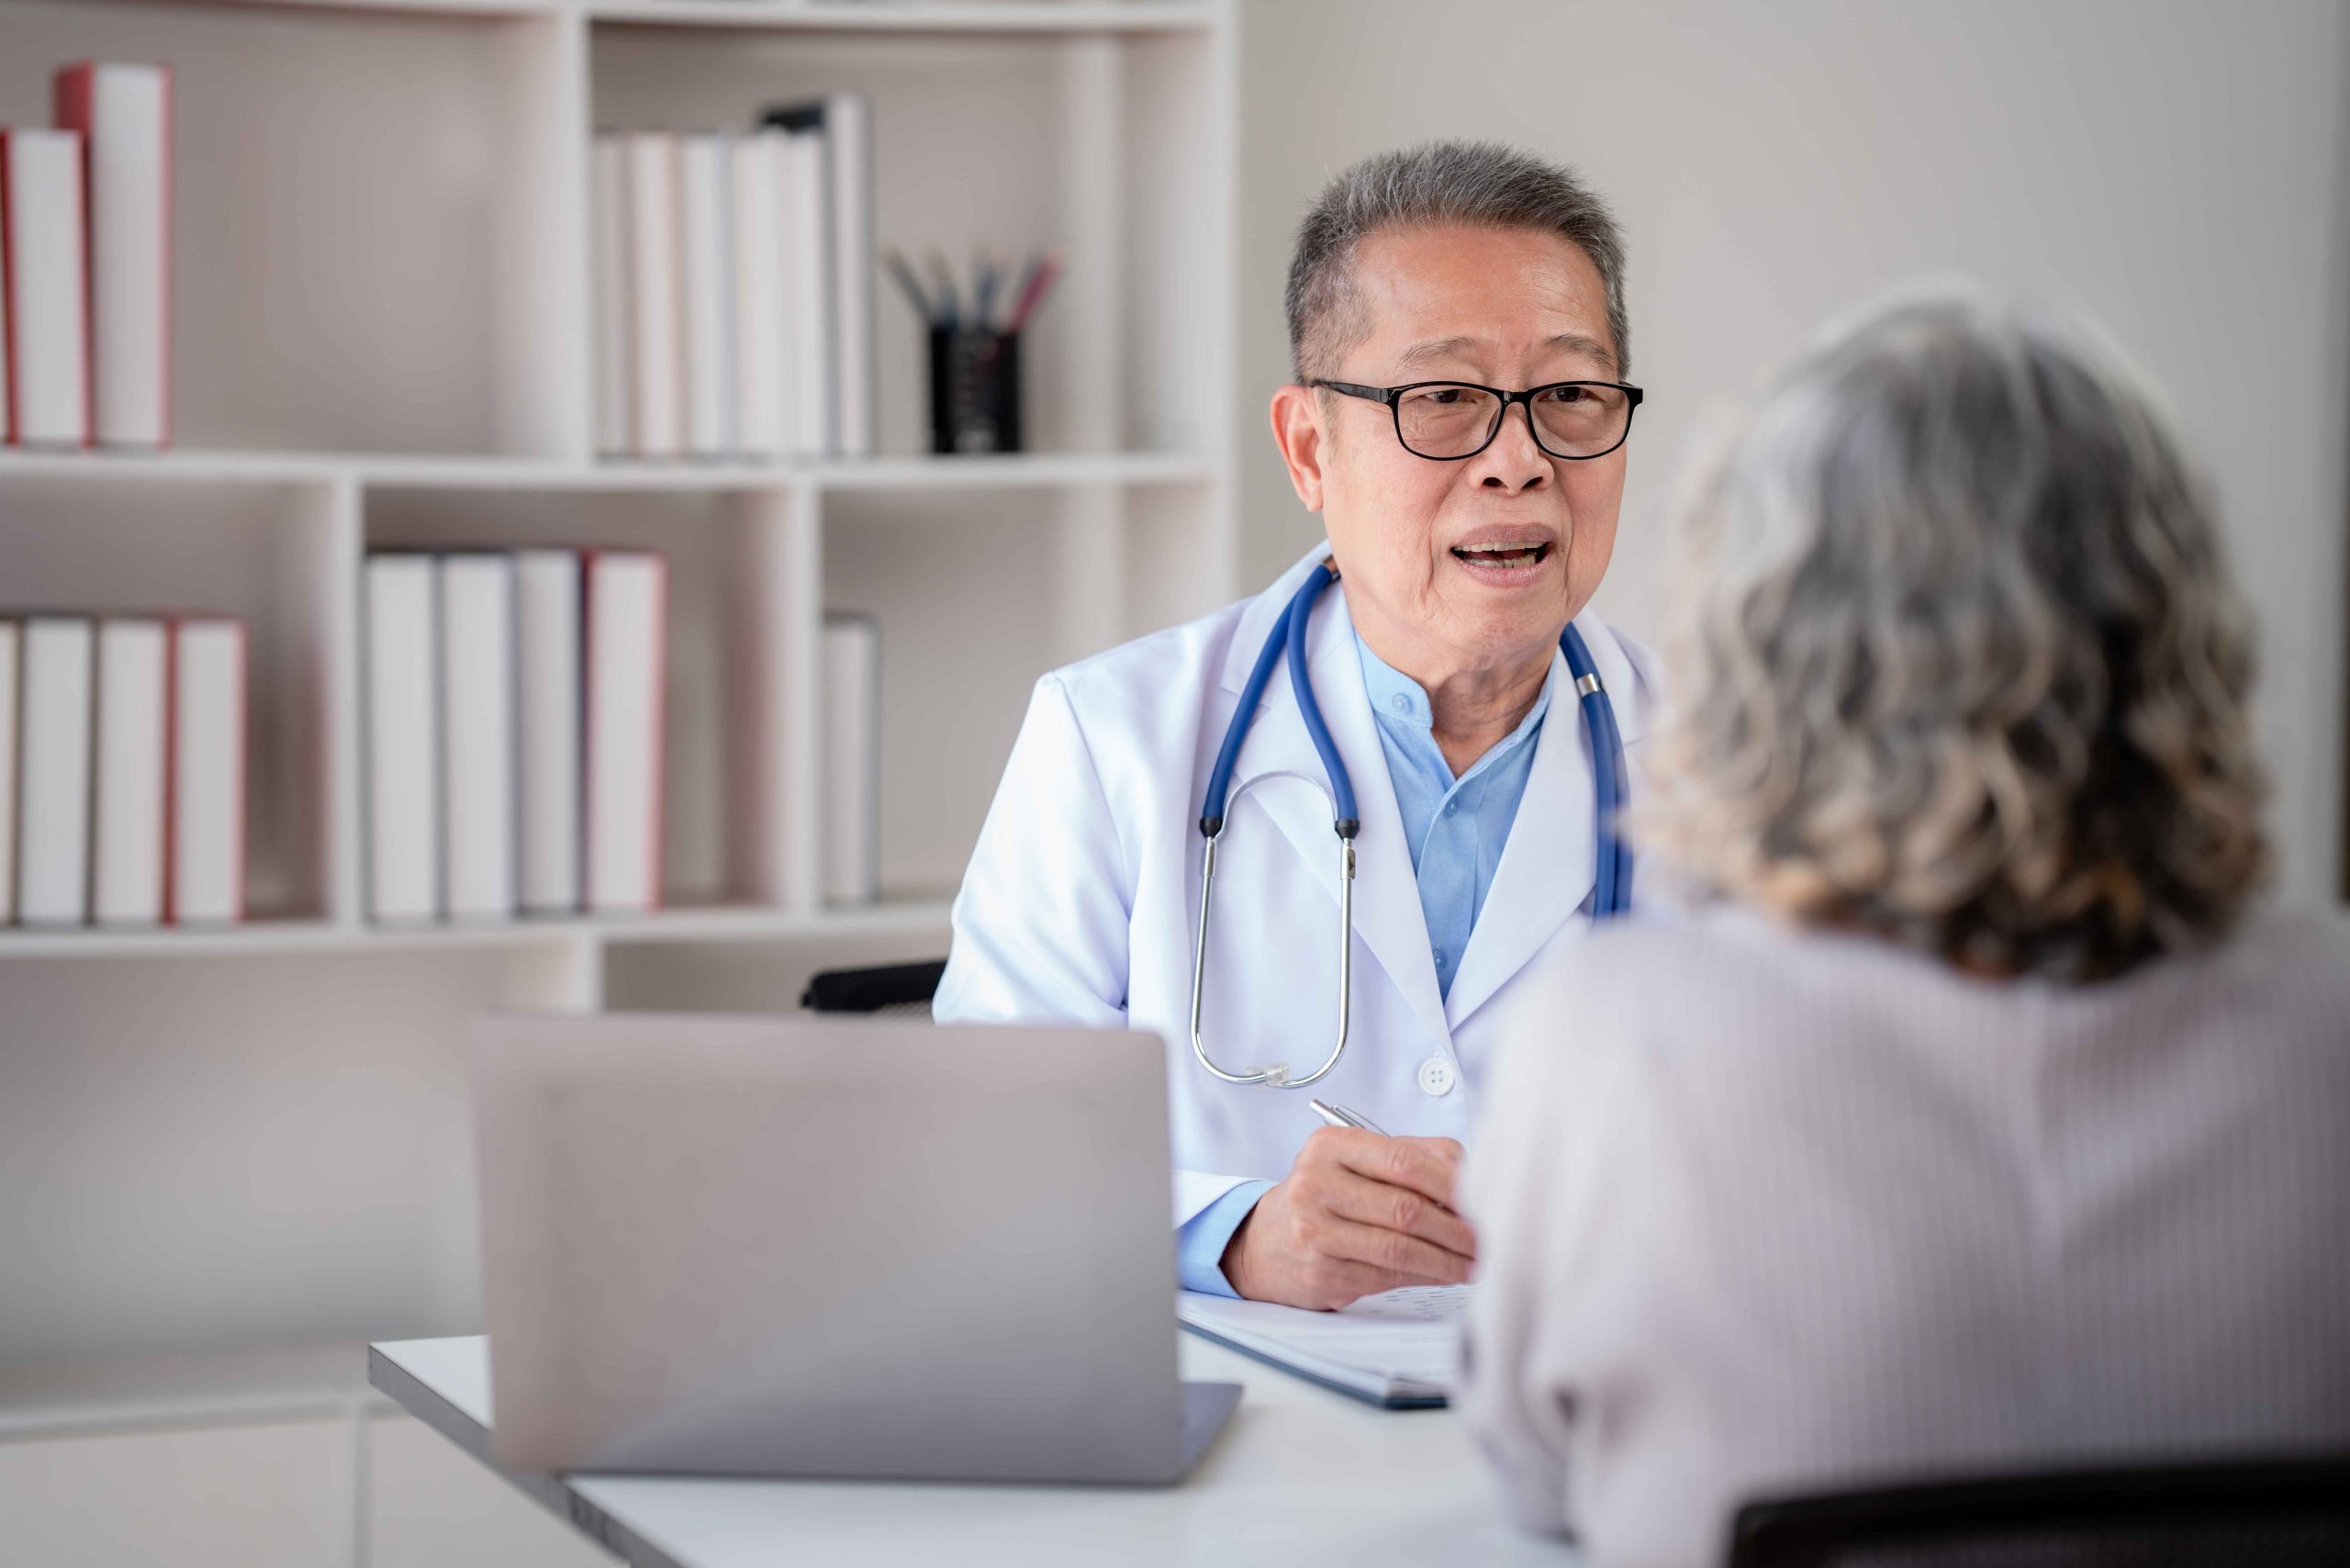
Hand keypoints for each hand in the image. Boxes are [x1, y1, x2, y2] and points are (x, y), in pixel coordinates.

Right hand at [1219, 1127, 1475, 1309]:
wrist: (1264, 1242)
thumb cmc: (1324, 1195)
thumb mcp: (1355, 1161)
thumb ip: (1412, 1159)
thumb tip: (1472, 1182)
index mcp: (1330, 1146)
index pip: (1405, 1161)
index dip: (1453, 1185)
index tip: (1485, 1199)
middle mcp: (1316, 1184)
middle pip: (1406, 1208)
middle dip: (1458, 1229)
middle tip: (1487, 1238)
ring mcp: (1315, 1231)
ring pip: (1399, 1248)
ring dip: (1448, 1260)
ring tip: (1474, 1261)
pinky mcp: (1323, 1272)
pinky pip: (1388, 1276)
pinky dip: (1426, 1276)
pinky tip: (1446, 1273)